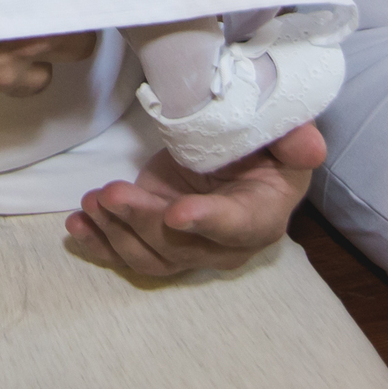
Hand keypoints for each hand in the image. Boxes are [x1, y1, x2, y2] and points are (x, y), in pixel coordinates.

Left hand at [65, 121, 325, 274]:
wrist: (240, 155)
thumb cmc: (263, 143)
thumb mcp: (281, 133)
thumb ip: (292, 137)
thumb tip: (309, 145)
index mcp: (262, 214)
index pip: (236, 225)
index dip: (207, 222)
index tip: (176, 214)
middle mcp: (225, 243)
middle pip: (182, 245)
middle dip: (142, 221)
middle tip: (111, 194)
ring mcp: (188, 245)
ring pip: (150, 254)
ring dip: (115, 231)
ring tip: (92, 202)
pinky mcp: (157, 239)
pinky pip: (128, 253)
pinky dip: (99, 243)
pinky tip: (78, 225)